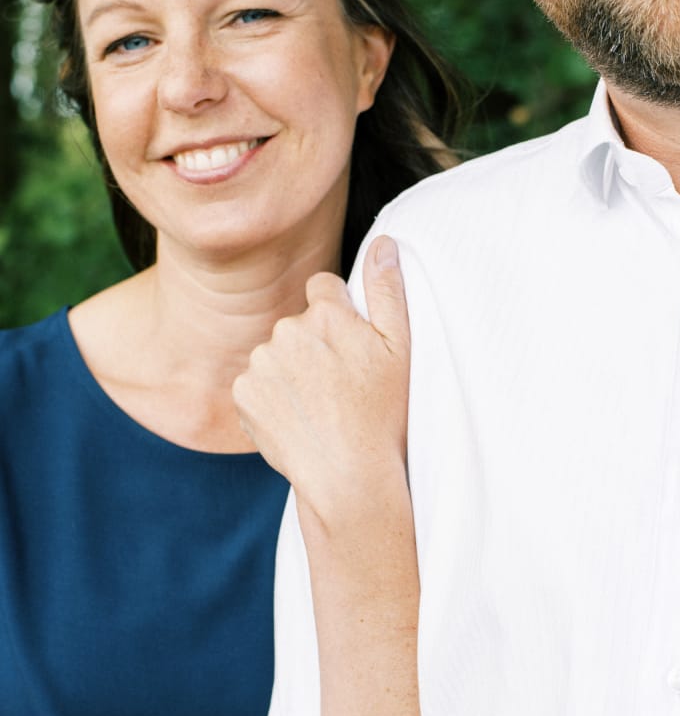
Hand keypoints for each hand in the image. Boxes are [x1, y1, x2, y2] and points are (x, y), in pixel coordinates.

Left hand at [233, 236, 410, 535]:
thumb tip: (384, 241)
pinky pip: (255, 384)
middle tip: (339, 385)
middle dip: (313, 346)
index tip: (349, 346)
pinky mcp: (243, 393)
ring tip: (319, 407)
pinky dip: (270, 399)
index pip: (323, 288)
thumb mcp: (399, 348)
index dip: (337, 314)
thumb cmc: (383, 413)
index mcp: (328, 314)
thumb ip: (387, 289)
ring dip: (291, 372)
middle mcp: (289, 329)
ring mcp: (261, 361)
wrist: (347, 474)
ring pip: (276, 354)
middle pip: (298, 324)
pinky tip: (296, 420)